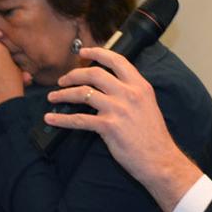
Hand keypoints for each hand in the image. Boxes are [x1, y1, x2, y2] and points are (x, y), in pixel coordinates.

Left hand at [44, 47, 200, 211]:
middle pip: (94, 74)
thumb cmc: (154, 136)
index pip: (116, 61)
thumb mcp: (148, 105)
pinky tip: (51, 119)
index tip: (83, 52)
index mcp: (140, 86)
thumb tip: (110, 86)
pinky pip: (79, 119)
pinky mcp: (108, 126)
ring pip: (83, 93)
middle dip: (73, 74)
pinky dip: (62, 119)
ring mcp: (118, 109)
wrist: (160, 159)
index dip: (97, 53)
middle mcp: (129, 93)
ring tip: (53, 97)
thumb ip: (131, 93)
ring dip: (63, 94)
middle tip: (62, 80)